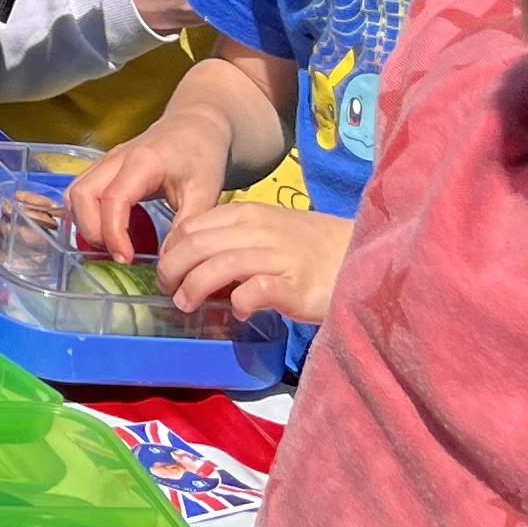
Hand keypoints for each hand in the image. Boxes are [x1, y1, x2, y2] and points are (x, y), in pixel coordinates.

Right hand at [64, 116, 228, 258]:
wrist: (196, 126)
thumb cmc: (201, 157)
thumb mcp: (205, 193)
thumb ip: (185, 227)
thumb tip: (167, 262)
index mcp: (142, 162)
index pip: (112, 199)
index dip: (113, 233)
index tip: (126, 259)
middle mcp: (116, 158)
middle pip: (81, 194)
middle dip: (92, 231)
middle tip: (118, 254)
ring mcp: (105, 160)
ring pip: (74, 192)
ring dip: (85, 222)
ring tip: (112, 244)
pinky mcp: (103, 166)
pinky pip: (80, 190)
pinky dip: (85, 214)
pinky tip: (109, 229)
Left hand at [154, 194, 348, 330]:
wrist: (360, 256)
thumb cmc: (310, 248)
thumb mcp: (267, 232)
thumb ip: (234, 240)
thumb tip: (194, 262)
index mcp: (248, 215)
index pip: (191, 226)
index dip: (170, 250)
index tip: (167, 272)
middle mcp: (260, 230)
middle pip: (197, 245)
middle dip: (173, 270)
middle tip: (170, 291)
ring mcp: (278, 256)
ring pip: (218, 265)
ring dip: (195, 288)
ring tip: (186, 304)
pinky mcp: (295, 285)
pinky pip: (255, 290)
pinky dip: (238, 301)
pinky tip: (237, 311)